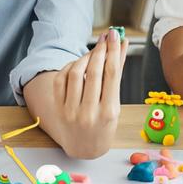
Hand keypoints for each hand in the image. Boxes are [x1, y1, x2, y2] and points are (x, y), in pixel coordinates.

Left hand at [52, 28, 128, 157]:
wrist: (84, 148)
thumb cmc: (105, 125)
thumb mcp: (116, 104)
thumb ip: (118, 74)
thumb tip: (124, 45)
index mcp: (108, 112)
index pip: (112, 73)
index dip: (114, 51)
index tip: (116, 35)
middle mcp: (89, 112)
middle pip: (94, 71)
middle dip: (101, 49)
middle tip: (106, 36)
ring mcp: (71, 111)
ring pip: (76, 73)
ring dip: (86, 57)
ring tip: (94, 51)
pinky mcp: (58, 108)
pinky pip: (61, 80)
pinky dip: (70, 67)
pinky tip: (79, 64)